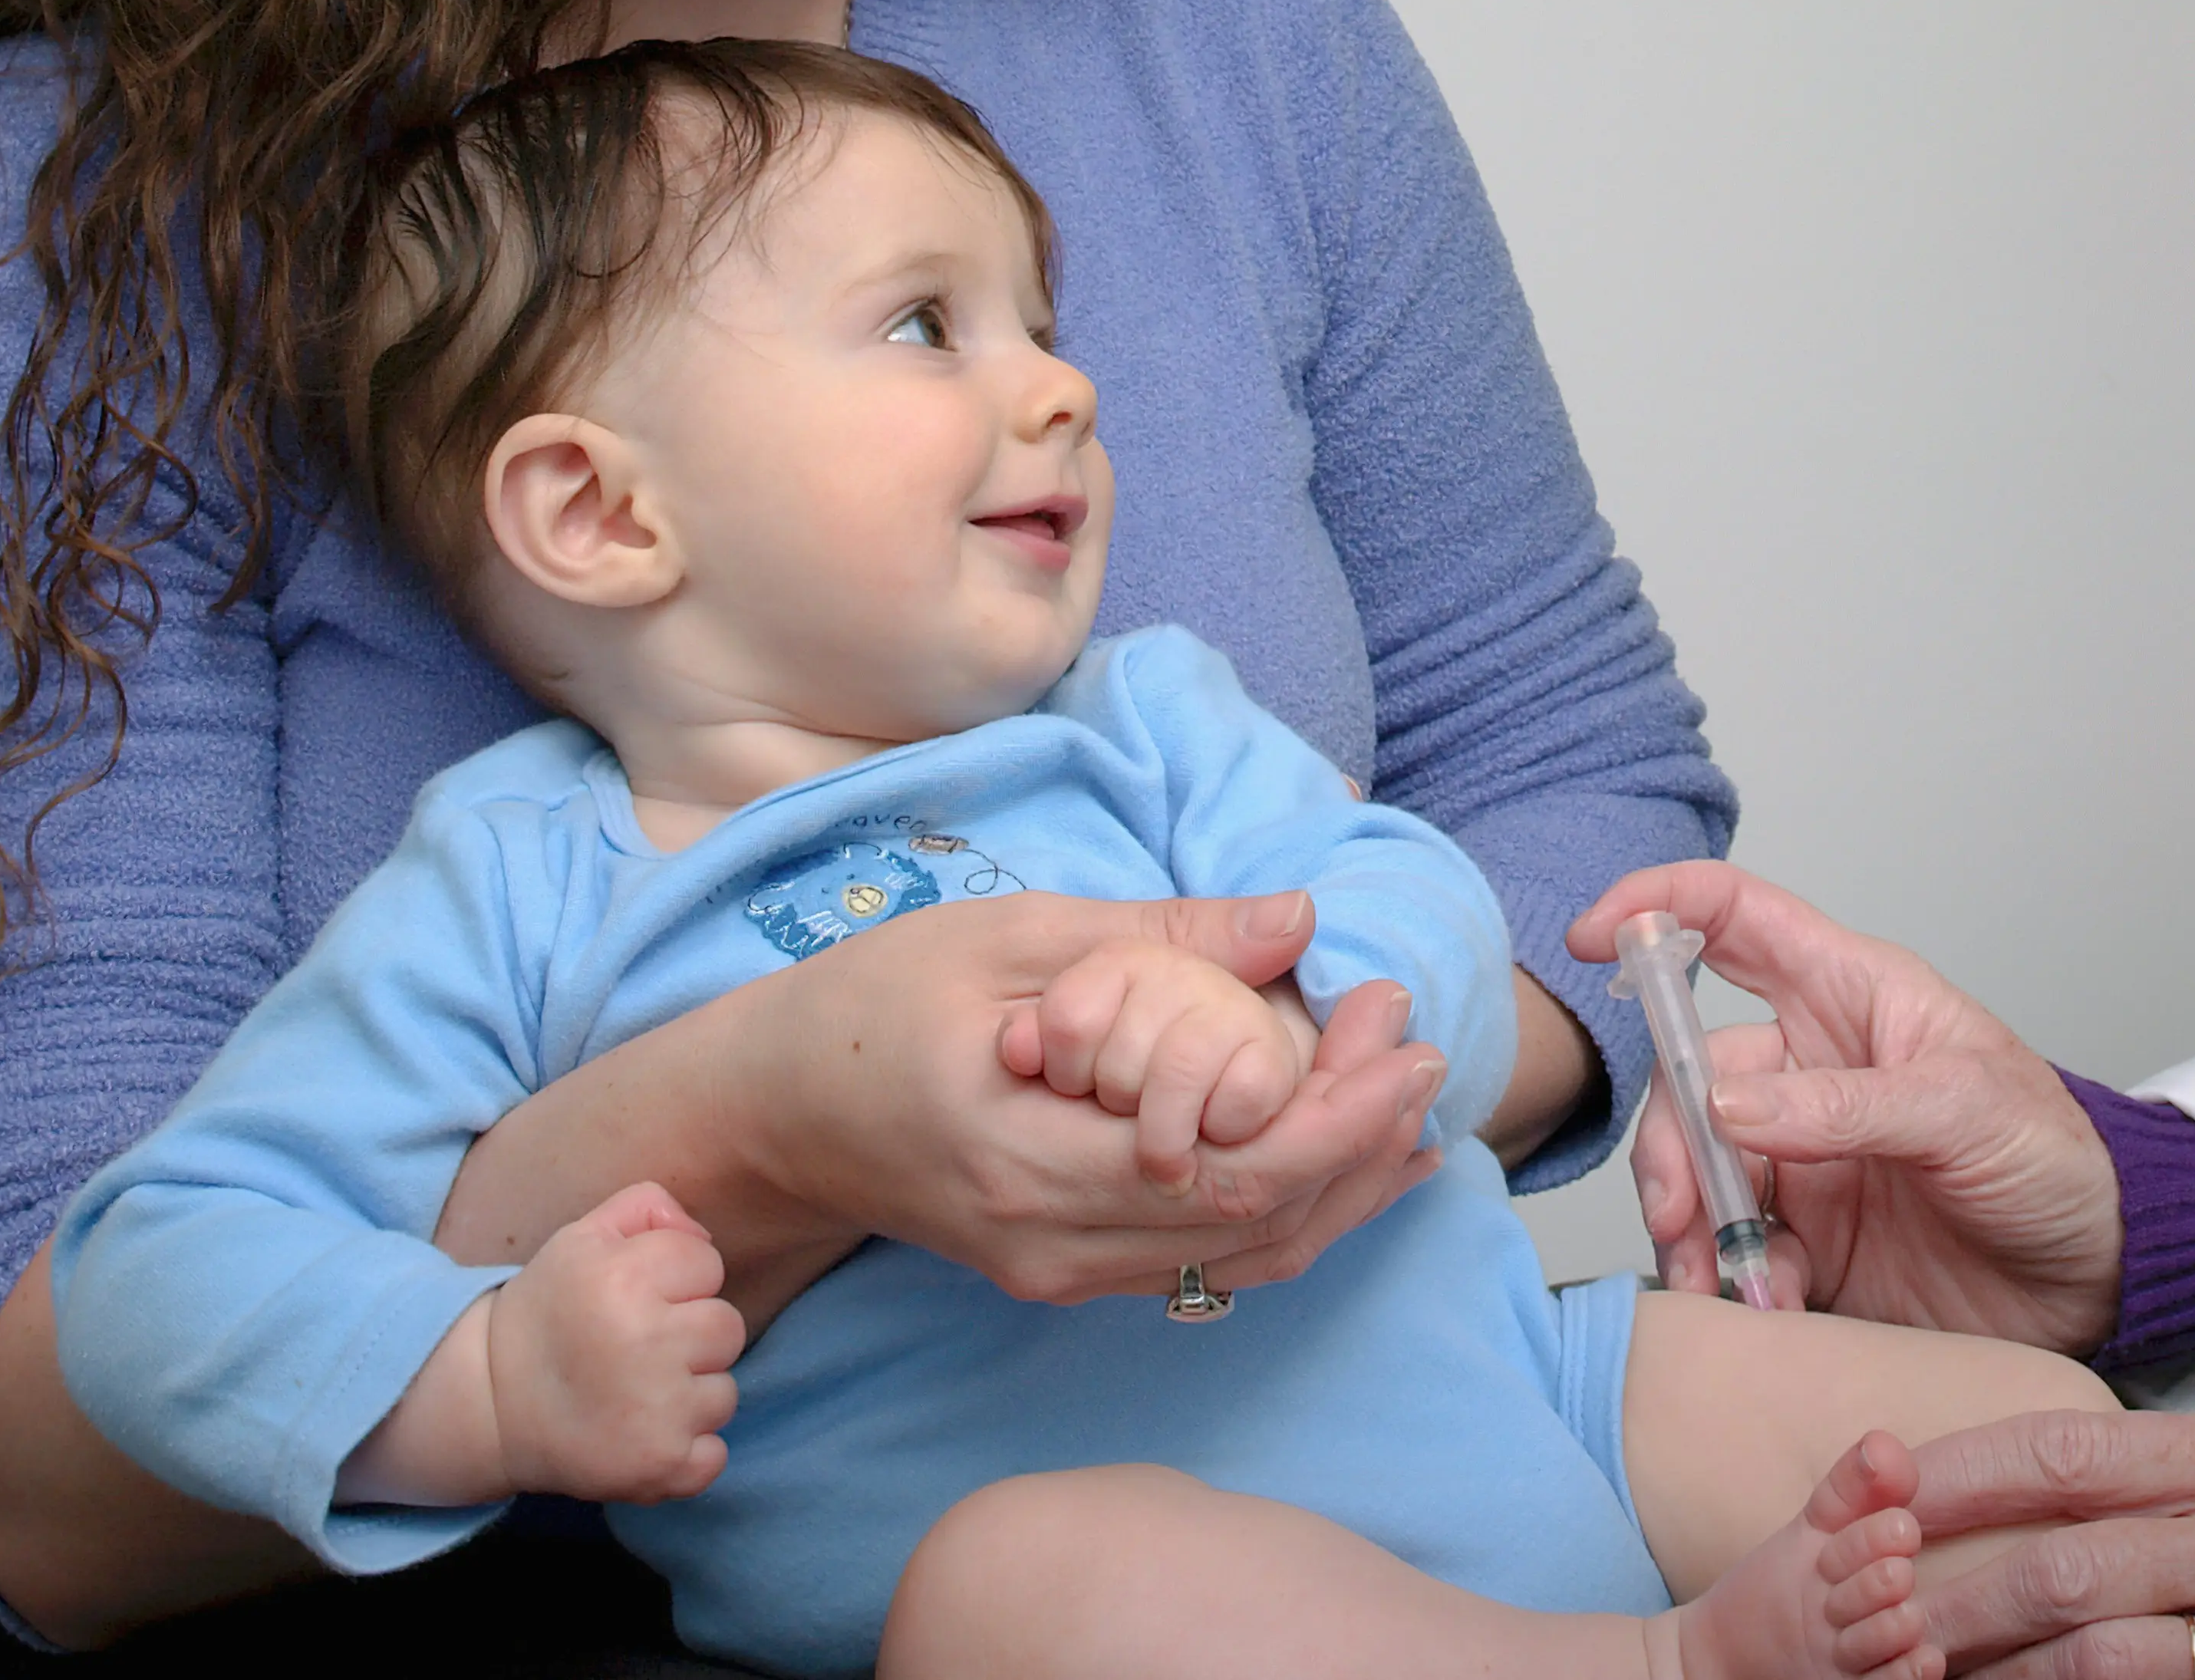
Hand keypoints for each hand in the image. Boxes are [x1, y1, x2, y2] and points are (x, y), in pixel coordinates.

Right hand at [440, 890, 1444, 1319]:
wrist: (769, 1115)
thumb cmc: (870, 1006)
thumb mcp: (1010, 937)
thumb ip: (1160, 936)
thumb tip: (1298, 920)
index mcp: (1031, 1159)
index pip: (1230, 1171)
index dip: (1339, 1113)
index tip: (1406, 1034)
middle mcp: (1050, 1244)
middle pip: (1253, 1225)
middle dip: (1359, 1141)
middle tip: (1425, 1052)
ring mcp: (1056, 1273)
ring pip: (1238, 1257)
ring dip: (1337, 1184)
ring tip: (1411, 1104)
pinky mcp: (1060, 1274)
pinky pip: (1199, 1261)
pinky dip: (1283, 1210)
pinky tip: (1341, 1156)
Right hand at [488, 1182, 743, 1503]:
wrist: (491, 1405)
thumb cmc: (548, 1313)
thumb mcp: (581, 1239)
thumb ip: (647, 1209)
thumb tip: (704, 1235)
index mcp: (624, 1279)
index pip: (707, 1263)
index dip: (675, 1279)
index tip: (636, 1299)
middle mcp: (645, 1343)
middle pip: (727, 1327)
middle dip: (689, 1335)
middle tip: (637, 1349)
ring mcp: (657, 1412)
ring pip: (724, 1392)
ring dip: (688, 1394)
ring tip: (633, 1393)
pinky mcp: (660, 1465)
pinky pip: (714, 1456)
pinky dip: (686, 1452)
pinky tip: (642, 1436)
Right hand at [1571, 864, 2122, 1353]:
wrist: (2099, 1284)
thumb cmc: (2056, 1161)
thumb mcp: (1968, 1112)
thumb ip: (1847, 1105)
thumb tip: (1725, 1102)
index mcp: (1850, 999)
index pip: (1735, 921)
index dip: (1659, 909)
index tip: (1593, 937)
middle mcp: (1808, 1071)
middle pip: (1690, 1077)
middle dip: (1673, 1148)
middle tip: (1687, 1221)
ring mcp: (1800, 1159)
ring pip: (1695, 1172)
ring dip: (1691, 1230)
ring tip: (1728, 1286)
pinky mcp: (1803, 1244)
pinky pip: (1728, 1253)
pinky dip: (1731, 1285)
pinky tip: (1770, 1311)